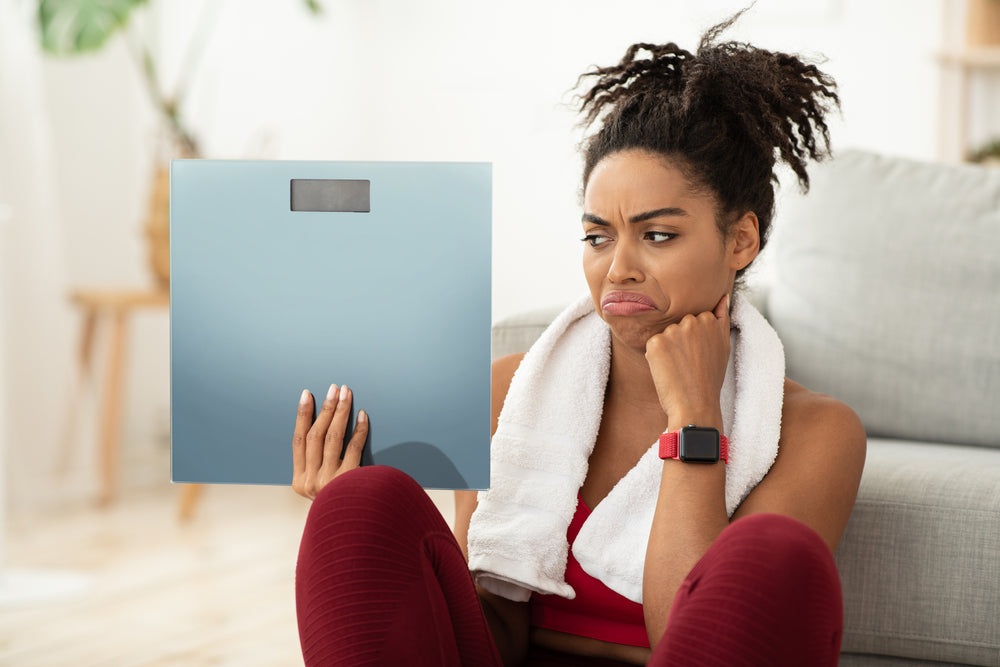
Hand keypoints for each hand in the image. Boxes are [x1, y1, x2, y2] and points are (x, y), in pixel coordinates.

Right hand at [292, 384, 368, 499]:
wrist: (354, 534)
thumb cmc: (341, 507)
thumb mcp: (320, 492)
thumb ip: (317, 468)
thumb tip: (323, 429)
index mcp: (300, 483)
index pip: (298, 441)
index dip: (302, 416)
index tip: (307, 394)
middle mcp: (311, 482)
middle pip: (316, 435)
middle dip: (325, 408)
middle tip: (334, 388)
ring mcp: (329, 483)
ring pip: (333, 438)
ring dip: (340, 412)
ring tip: (347, 394)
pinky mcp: (349, 481)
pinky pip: (354, 448)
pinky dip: (359, 430)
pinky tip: (363, 415)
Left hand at [644, 293, 730, 429]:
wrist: (695, 405)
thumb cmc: (709, 379)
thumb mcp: (723, 347)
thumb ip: (722, 319)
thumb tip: (723, 297)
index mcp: (708, 320)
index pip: (694, 320)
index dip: (694, 340)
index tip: (698, 355)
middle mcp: (691, 322)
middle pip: (678, 325)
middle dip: (680, 341)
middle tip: (689, 364)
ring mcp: (672, 331)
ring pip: (665, 335)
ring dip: (668, 349)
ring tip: (679, 368)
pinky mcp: (656, 342)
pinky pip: (652, 345)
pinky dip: (656, 358)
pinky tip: (668, 371)